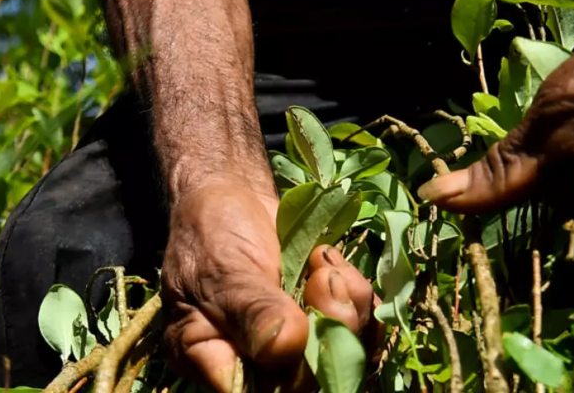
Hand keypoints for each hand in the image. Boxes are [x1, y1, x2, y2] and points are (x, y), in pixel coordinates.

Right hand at [160, 177, 379, 391]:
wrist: (232, 199)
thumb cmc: (211, 235)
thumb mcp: (224, 272)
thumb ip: (253, 310)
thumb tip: (284, 347)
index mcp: (219, 363)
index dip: (295, 374)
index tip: (302, 325)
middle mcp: (261, 365)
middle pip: (314, 380)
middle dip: (331, 330)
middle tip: (323, 279)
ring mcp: (299, 343)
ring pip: (347, 353)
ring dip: (349, 308)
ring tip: (324, 265)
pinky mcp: (328, 320)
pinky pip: (363, 326)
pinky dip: (358, 294)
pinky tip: (331, 262)